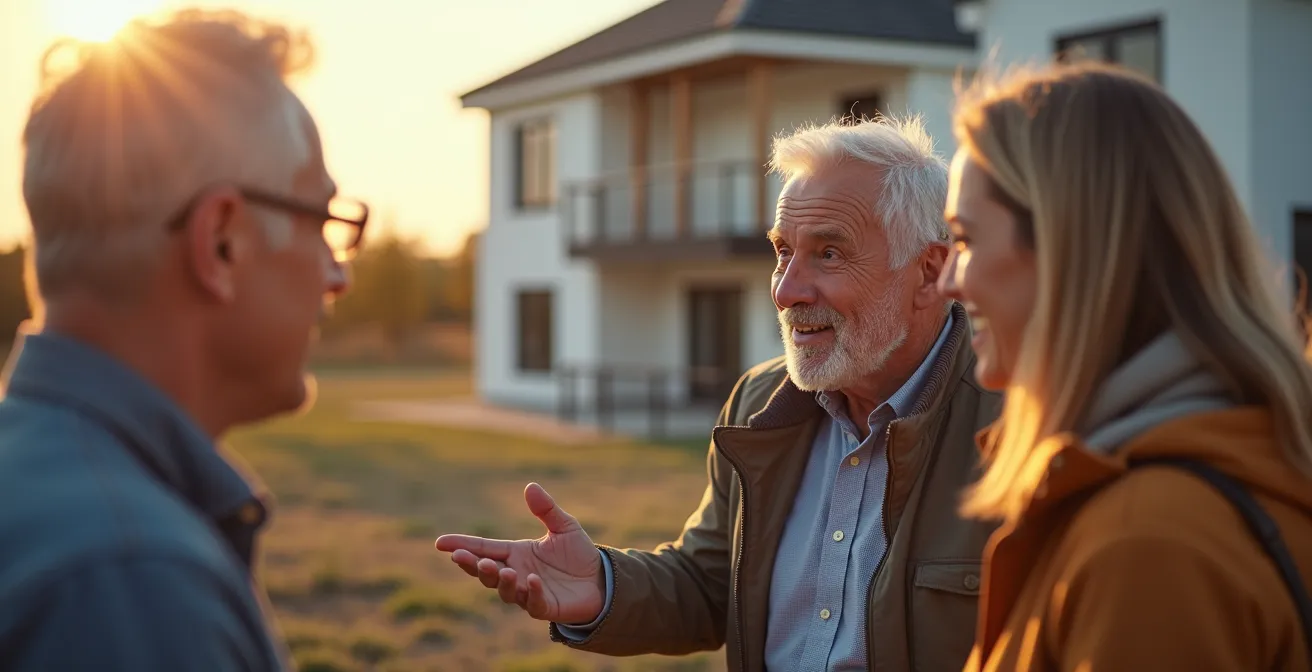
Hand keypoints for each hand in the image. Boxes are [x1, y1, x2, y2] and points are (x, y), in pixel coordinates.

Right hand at [434, 483, 603, 623]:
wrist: (602, 580)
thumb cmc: (578, 554)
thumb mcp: (563, 526)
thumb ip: (546, 509)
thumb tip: (530, 486)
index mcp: (515, 553)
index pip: (484, 548)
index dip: (462, 545)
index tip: (440, 543)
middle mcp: (516, 573)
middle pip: (486, 571)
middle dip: (473, 565)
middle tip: (462, 557)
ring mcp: (527, 592)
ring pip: (505, 590)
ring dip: (501, 581)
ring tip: (504, 571)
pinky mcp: (544, 606)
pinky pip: (533, 602)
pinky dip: (531, 593)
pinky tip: (533, 581)